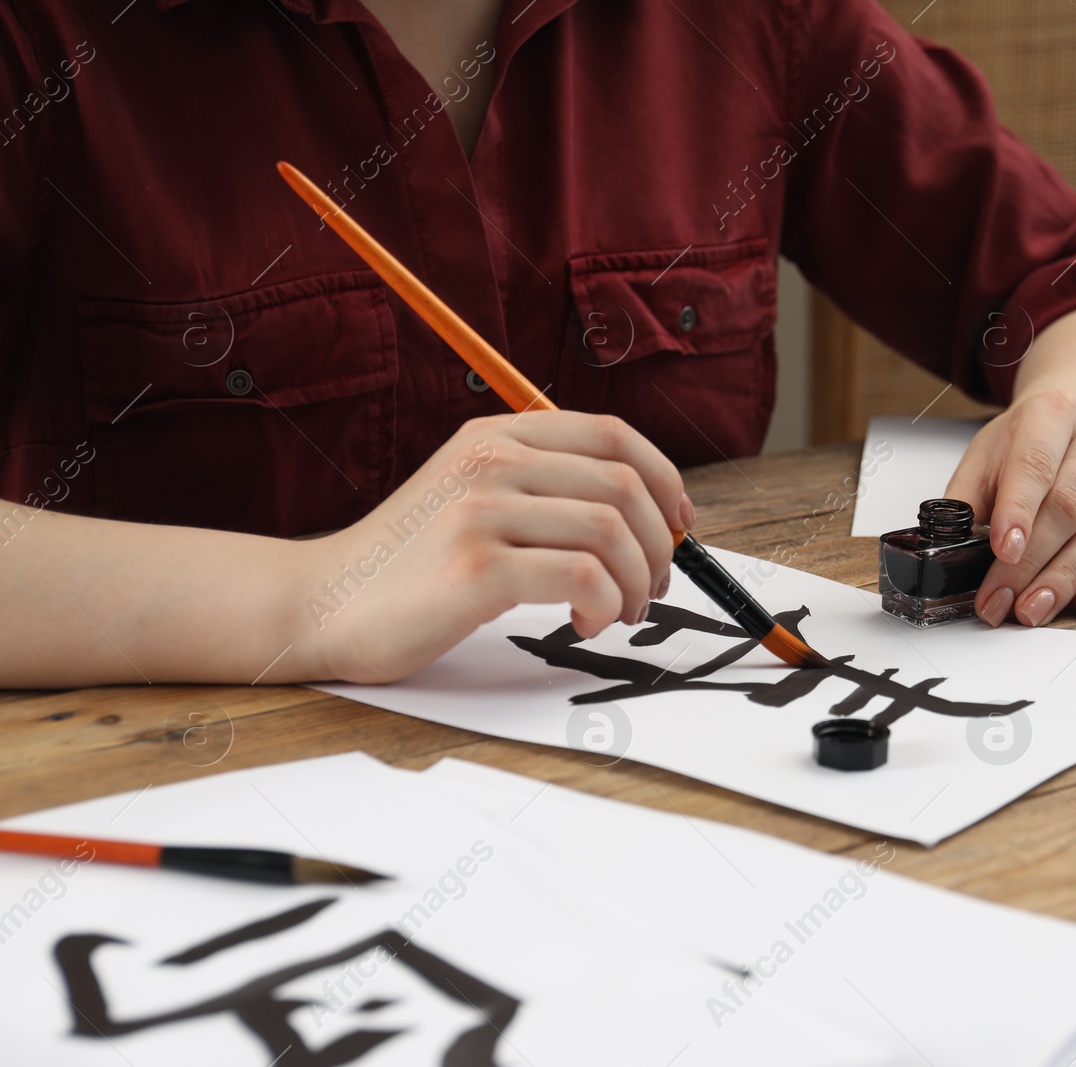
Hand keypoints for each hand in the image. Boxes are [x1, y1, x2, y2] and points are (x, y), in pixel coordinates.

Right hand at [299, 412, 692, 681]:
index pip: (613, 435)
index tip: (679, 524)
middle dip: (659, 544)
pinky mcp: (476, 568)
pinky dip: (604, 605)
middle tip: (651, 588)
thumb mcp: (470, 495)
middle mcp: (490, 460)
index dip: (665, 479)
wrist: (318, 605)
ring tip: (618, 612)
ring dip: (636, 581)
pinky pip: (582, 577)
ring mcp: (481, 511)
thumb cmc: (408, 565)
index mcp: (496, 435)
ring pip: (610, 530)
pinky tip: (586, 624)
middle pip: (623, 485)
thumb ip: (540, 487)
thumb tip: (647, 514)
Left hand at [946, 390, 1075, 625]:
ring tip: (1033, 610)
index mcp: (1051, 414)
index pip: (1035, 464)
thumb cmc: (1026, 447)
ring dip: (1066, 579)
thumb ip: (967, 500)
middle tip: (1003, 600)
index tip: (1002, 549)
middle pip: (1068, 507)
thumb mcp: (986, 458)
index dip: (1018, 511)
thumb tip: (950, 552)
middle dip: (1032, 562)